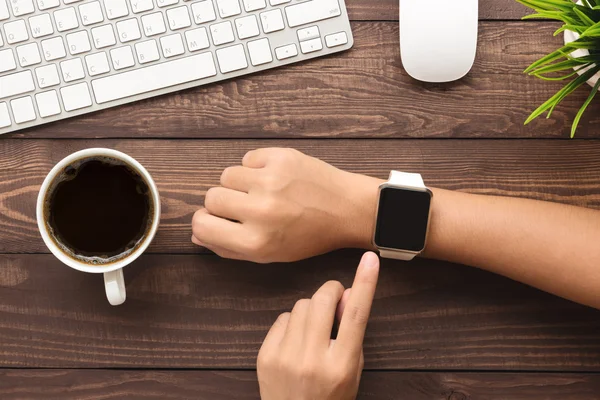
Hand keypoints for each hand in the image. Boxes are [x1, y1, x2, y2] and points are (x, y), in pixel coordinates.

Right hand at [192, 148, 381, 262]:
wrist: (348, 210)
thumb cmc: (310, 236)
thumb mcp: (271, 255)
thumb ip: (230, 249)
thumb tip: (197, 233)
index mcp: (256, 243)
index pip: (202, 225)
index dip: (204, 221)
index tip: (215, 219)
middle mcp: (260, 212)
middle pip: (211, 197)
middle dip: (224, 202)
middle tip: (246, 206)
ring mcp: (271, 182)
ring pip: (227, 175)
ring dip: (240, 183)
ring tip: (262, 191)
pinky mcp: (281, 158)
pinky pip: (248, 158)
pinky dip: (256, 167)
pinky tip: (275, 177)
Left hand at [257, 252, 379, 399]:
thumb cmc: (329, 398)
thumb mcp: (352, 371)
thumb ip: (352, 333)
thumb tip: (349, 294)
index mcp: (341, 365)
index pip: (357, 316)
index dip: (365, 284)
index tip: (370, 259)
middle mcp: (313, 360)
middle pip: (322, 301)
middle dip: (331, 292)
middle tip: (335, 299)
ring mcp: (286, 357)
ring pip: (300, 305)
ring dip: (310, 310)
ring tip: (313, 332)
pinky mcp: (266, 356)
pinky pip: (282, 318)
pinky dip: (291, 324)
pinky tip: (295, 342)